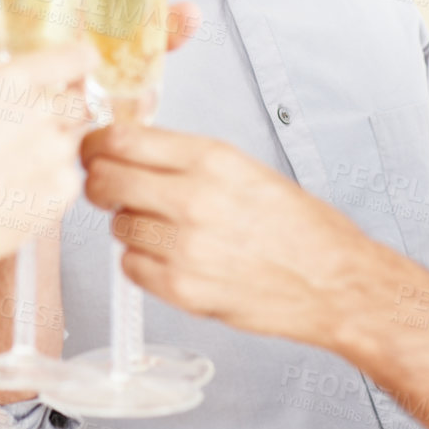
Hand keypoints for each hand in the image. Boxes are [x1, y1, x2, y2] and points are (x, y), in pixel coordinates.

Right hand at [0, 43, 96, 278]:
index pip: (73, 57)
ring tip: (12, 168)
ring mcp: (57, 153)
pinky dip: (49, 181)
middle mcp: (41, 113)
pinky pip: (67, 176)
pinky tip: (16, 191)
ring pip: (72, 140)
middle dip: (61, 110)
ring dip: (52, 147)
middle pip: (78, 101)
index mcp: (9, 83)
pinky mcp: (64, 191)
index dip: (79, 59)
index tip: (81, 62)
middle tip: (34, 126)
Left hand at [81, 124, 368, 346]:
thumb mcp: (243, 168)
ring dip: (129, 225)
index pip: (121, 139)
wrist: (335, 282)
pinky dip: (142, 262)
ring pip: (116, 226)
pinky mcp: (182, 290)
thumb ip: (184, 159)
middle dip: (98, 182)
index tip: (93, 148)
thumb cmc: (298, 226)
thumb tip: (130, 149)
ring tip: (164, 228)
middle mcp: (193, 199)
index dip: (96, 143)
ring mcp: (184, 247)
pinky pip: (131, 267)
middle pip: (104, 181)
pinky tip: (172, 258)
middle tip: (106, 186)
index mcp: (210, 160)